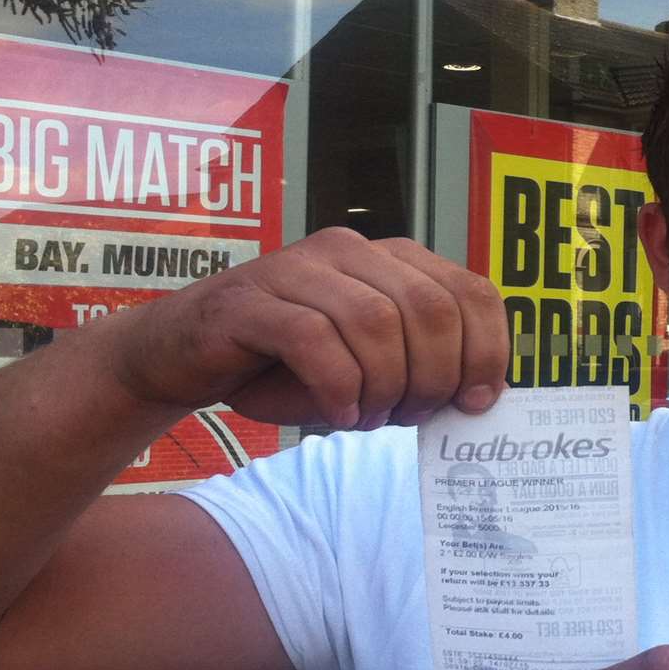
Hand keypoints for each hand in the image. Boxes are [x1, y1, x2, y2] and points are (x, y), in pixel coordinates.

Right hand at [93, 229, 508, 427]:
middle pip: (431, 309)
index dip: (487, 351)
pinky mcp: (251, 300)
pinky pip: (314, 339)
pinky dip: (338, 387)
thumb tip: (479, 397)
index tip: (477, 401)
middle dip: (434, 377)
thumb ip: (420, 365)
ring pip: (376, 322)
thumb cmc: (283, 364)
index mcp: (391, 260)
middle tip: (410, 416)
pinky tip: (337, 414)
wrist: (181, 355)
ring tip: (371, 418)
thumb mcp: (367, 364)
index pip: (471, 292)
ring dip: (385, 384)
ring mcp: (297, 269)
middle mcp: (349, 251)